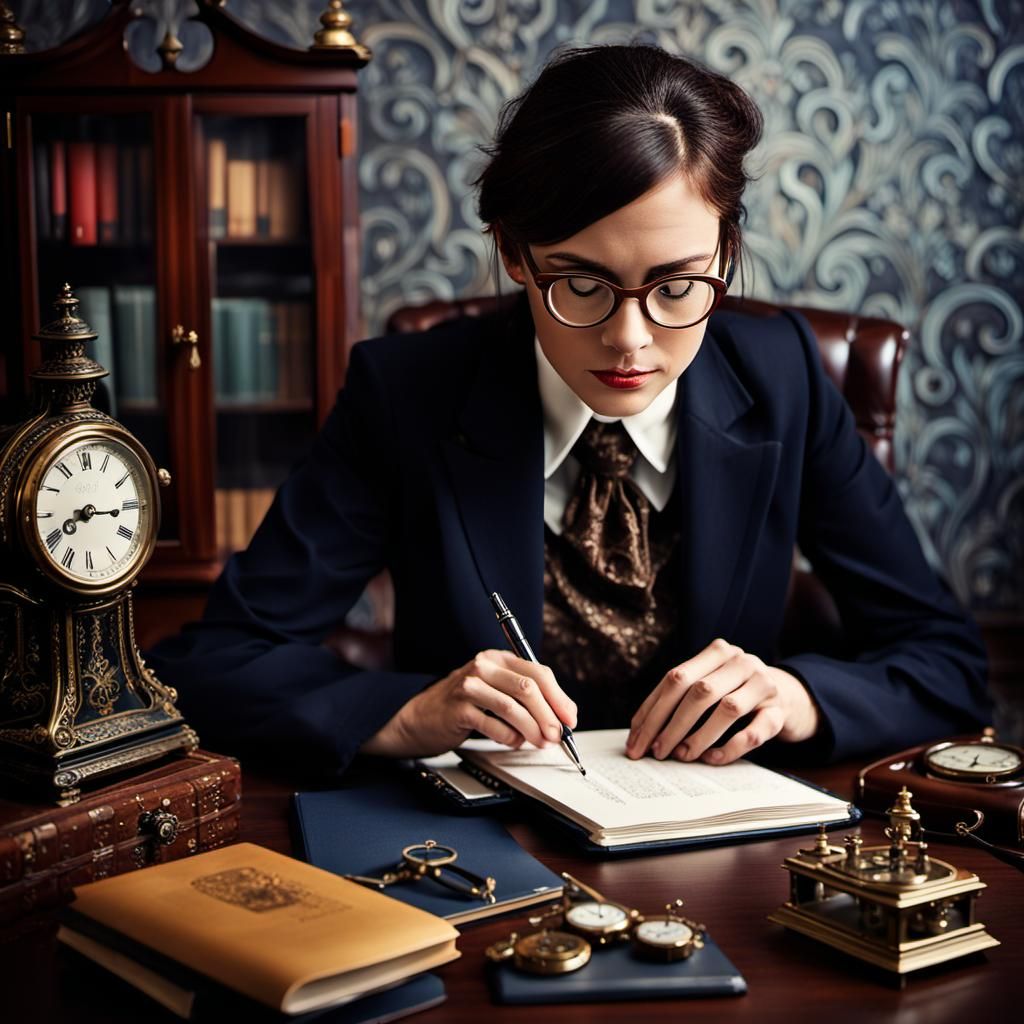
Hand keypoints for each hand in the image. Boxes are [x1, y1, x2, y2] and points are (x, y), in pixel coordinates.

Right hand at [360, 649, 577, 758]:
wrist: (419, 717)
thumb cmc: (462, 705)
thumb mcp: (494, 690)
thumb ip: (523, 697)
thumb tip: (560, 717)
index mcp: (497, 658)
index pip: (538, 672)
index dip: (559, 697)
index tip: (570, 719)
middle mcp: (483, 666)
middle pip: (528, 687)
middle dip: (549, 715)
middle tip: (558, 736)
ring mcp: (469, 686)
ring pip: (513, 706)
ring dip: (533, 729)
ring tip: (541, 743)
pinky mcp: (458, 708)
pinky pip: (493, 725)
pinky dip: (509, 737)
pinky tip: (513, 742)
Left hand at [625, 638, 818, 765]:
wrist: (792, 696)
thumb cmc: (737, 692)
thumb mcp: (711, 684)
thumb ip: (681, 697)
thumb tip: (641, 732)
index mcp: (717, 652)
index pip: (675, 678)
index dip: (652, 710)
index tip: (635, 739)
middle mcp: (741, 662)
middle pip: (698, 692)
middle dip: (670, 725)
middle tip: (655, 752)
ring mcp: (764, 685)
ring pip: (727, 709)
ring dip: (699, 736)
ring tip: (681, 756)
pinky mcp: (781, 712)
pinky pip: (755, 732)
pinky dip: (731, 748)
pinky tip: (712, 759)